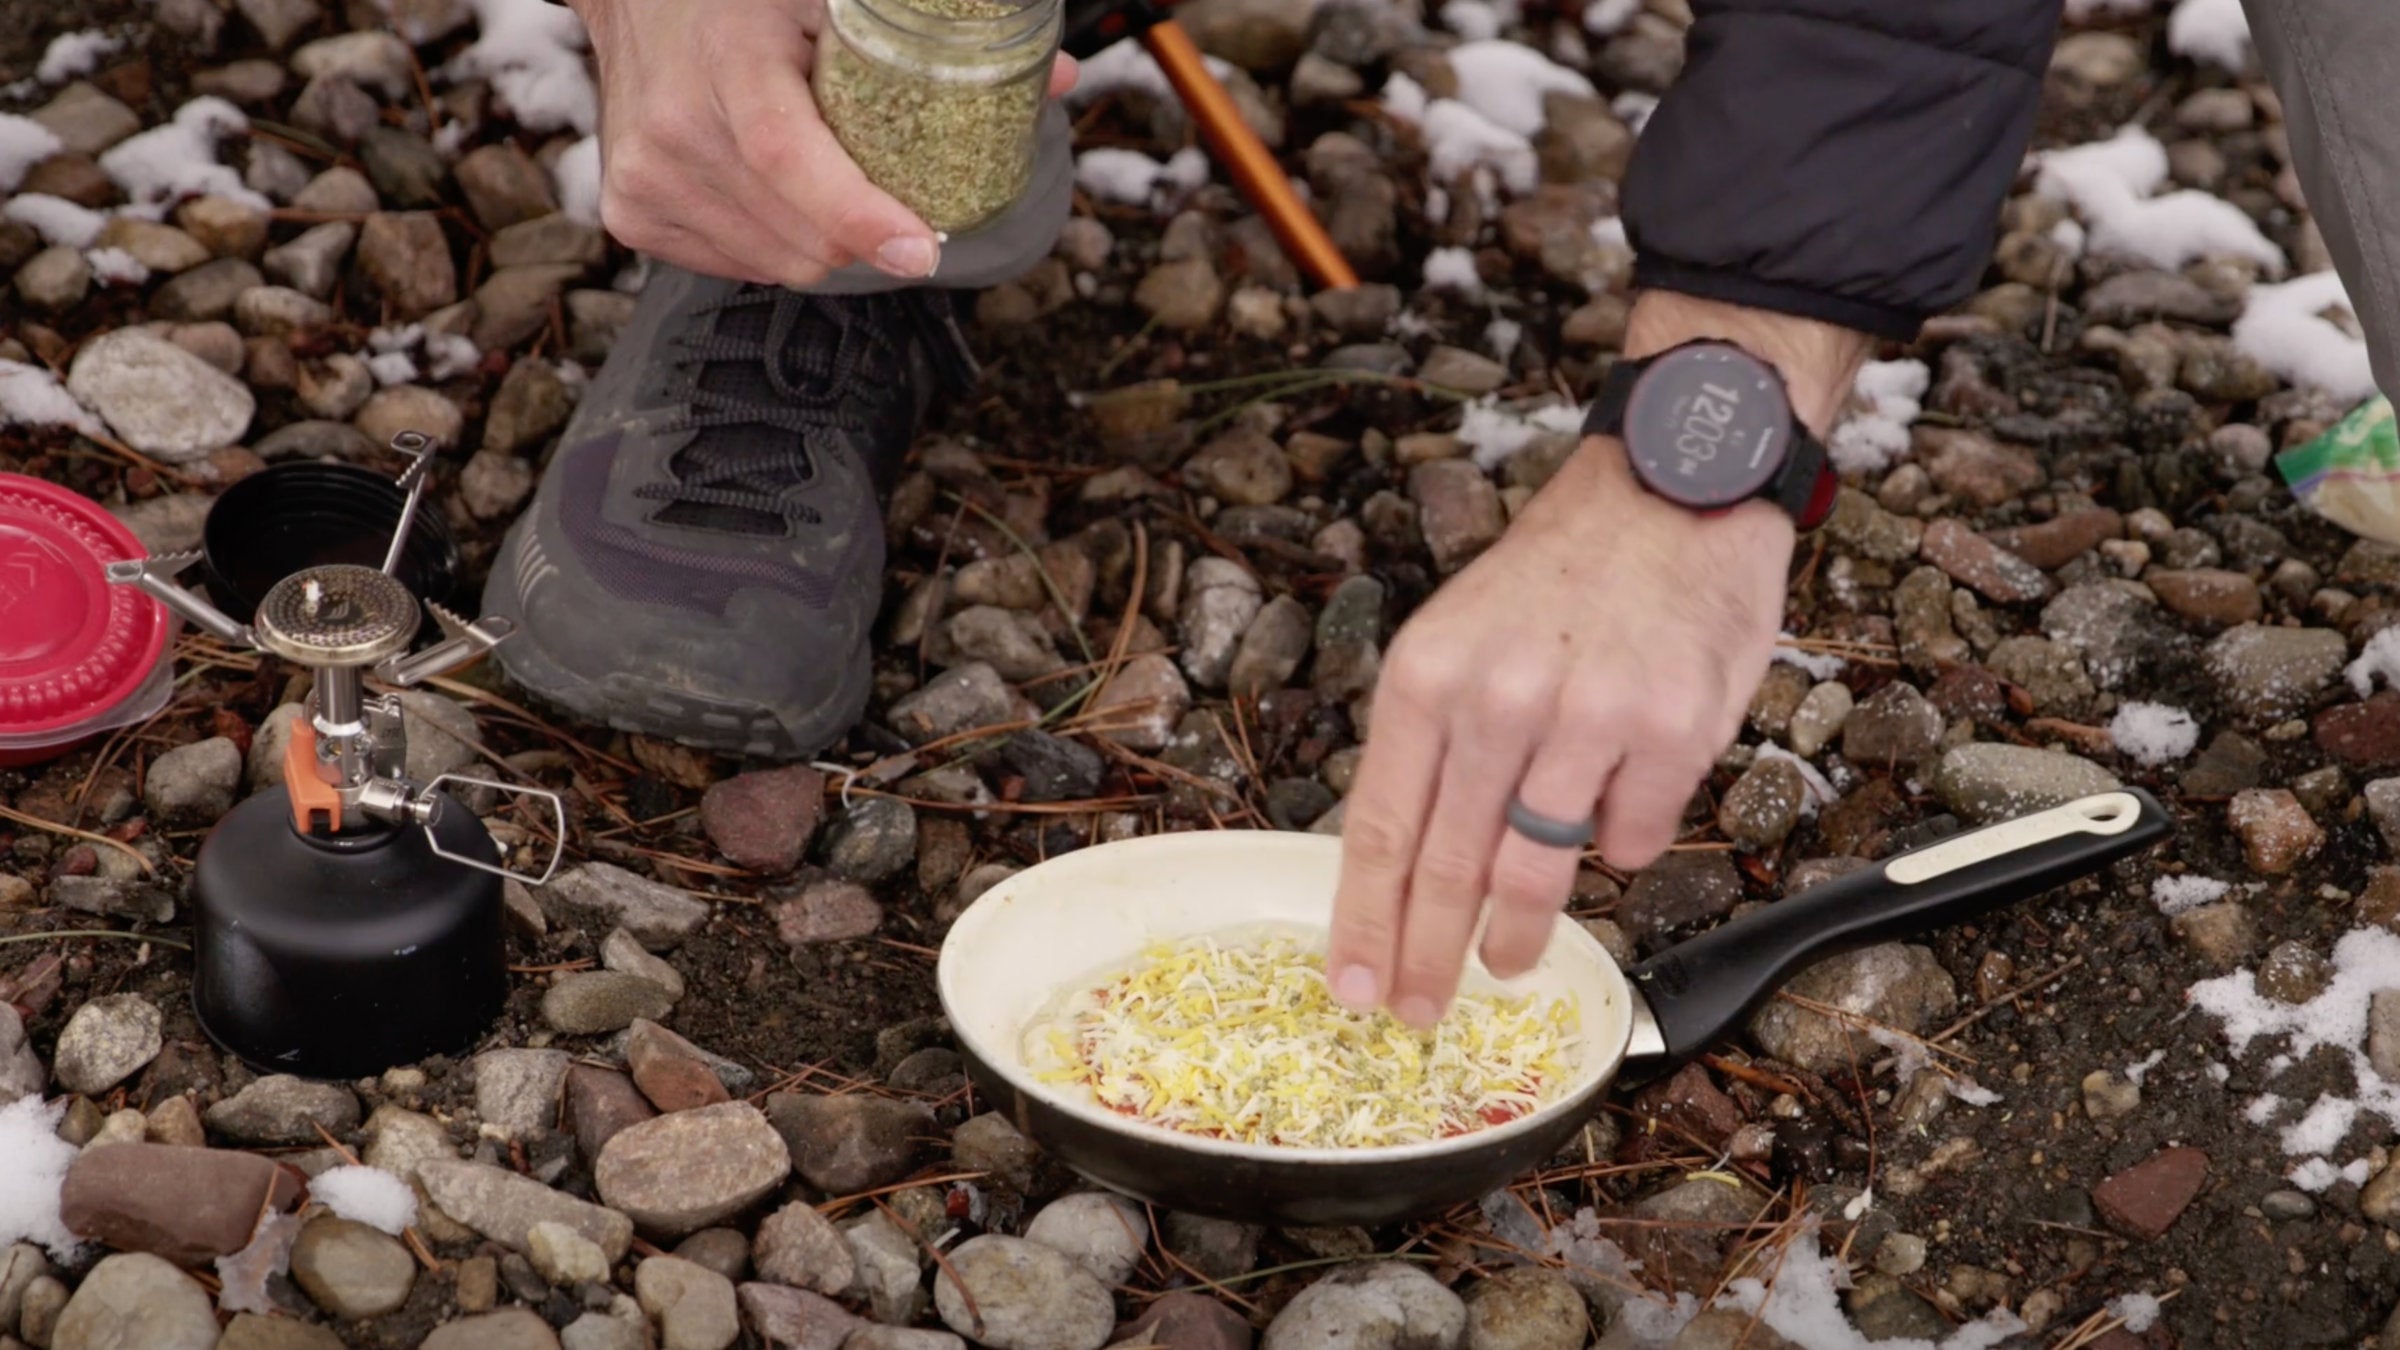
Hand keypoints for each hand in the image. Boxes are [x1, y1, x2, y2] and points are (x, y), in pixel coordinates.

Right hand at [571, 0, 1076, 285]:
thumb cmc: (746, 0)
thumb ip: (935, 35)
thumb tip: (1058, 78)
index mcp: (730, 64)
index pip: (789, 157)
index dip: (859, 214)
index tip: (920, 249)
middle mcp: (676, 128)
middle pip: (802, 235)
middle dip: (868, 235)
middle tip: (896, 203)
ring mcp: (646, 178)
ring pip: (779, 265)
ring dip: (825, 243)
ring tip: (825, 185)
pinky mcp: (631, 214)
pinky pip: (739, 267)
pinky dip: (777, 245)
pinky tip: (775, 196)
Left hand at [1325, 293, 1870, 1027]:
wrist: (1671, 485)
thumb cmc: (1560, 575)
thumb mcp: (1460, 636)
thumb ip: (1432, 742)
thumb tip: (1407, 862)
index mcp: (1429, 676)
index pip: (1381, 827)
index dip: (1364, 922)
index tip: (1351, 987)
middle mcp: (1500, 700)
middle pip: (1449, 867)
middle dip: (1429, 958)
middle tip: (1419, 1013)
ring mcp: (1589, 719)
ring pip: (1539, 869)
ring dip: (1519, 932)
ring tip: (1508, 960)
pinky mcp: (1671, 731)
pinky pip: (1629, 838)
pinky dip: (1618, 844)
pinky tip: (1617, 810)